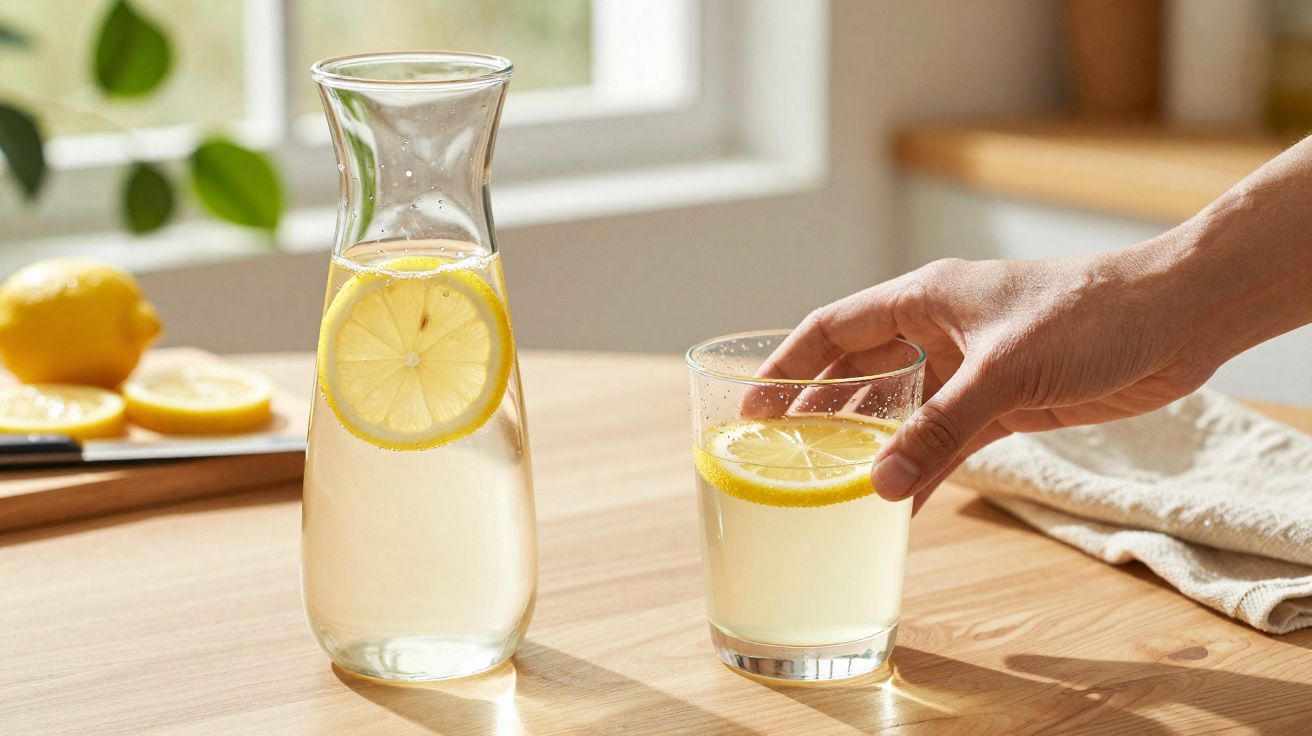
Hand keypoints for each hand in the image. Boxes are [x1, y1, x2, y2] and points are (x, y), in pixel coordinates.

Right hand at [748, 242, 1219, 511]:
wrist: (1175, 318)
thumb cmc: (1088, 315)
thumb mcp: (1003, 373)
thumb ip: (939, 431)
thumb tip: (881, 487)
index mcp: (924, 298)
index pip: (835, 328)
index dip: (790, 366)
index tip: (753, 407)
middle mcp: (939, 331)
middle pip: (860, 372)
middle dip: (820, 411)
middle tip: (778, 456)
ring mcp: (971, 368)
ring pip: (902, 410)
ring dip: (871, 444)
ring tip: (827, 486)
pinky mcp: (1006, 402)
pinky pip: (946, 440)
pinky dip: (923, 468)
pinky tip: (899, 503)